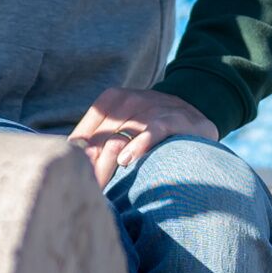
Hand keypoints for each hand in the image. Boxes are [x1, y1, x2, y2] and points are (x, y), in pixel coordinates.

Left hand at [70, 86, 217, 187]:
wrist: (199, 122)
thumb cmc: (154, 133)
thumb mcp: (127, 130)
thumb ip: (102, 138)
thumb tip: (72, 151)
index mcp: (121, 97)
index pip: (97, 114)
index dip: (83, 138)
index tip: (73, 162)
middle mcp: (139, 97)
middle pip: (111, 121)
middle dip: (95, 150)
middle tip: (85, 174)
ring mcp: (161, 106)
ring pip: (132, 125)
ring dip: (113, 149)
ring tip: (99, 174)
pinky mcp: (181, 119)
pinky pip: (157, 127)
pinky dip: (141, 142)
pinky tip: (128, 159)